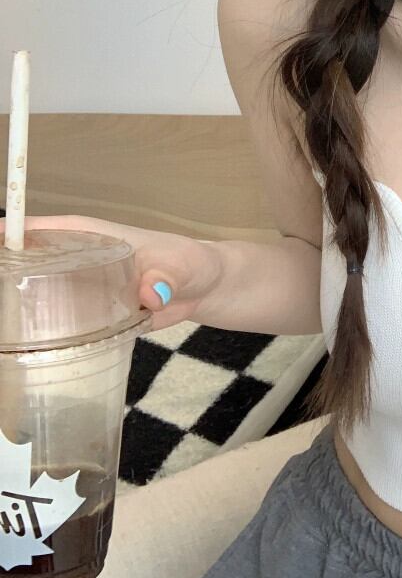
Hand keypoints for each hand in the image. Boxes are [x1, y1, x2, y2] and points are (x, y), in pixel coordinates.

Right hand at [0, 214, 221, 331]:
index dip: (16, 232)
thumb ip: (168, 276)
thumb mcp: (184, 265)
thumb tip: (151, 292)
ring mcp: (87, 290)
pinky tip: (26, 348)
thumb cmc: (192, 264)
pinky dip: (45, 332)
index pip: (50, 228)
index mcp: (99, 237)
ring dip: (19, 304)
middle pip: (35, 261)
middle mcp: (85, 261)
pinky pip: (64, 322)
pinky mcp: (95, 317)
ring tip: (5, 324)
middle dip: (9, 270)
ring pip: (43, 293)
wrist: (206, 290)